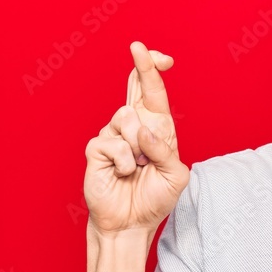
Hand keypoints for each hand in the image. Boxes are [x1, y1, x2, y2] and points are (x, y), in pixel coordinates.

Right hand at [84, 41, 189, 235]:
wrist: (131, 224)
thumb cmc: (154, 199)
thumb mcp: (175, 177)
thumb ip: (165, 152)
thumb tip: (144, 131)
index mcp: (156, 129)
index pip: (153, 93)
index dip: (153, 70)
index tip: (160, 55)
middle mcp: (134, 127)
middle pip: (135, 87)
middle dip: (142, 66)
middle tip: (139, 48)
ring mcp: (113, 136)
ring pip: (126, 117)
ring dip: (139, 145)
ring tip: (139, 167)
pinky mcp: (96, 149)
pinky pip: (114, 143)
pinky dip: (126, 162)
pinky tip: (123, 174)